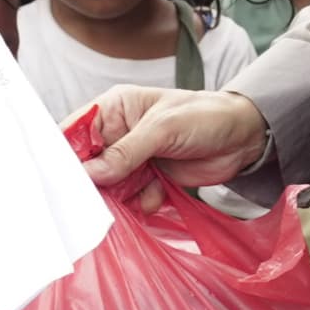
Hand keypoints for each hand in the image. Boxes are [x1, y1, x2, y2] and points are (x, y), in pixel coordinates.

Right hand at [82, 86, 269, 189]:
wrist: (244, 139)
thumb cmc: (204, 118)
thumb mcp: (162, 130)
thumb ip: (125, 152)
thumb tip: (89, 174)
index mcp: (115, 108)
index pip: (79, 130)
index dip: (69, 154)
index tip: (65, 179)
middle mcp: (119, 132)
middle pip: (90, 163)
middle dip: (97, 181)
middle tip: (105, 193)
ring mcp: (134, 157)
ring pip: (110, 184)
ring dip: (121, 195)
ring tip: (140, 190)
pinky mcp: (149, 178)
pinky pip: (131, 197)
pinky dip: (141, 201)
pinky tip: (156, 194)